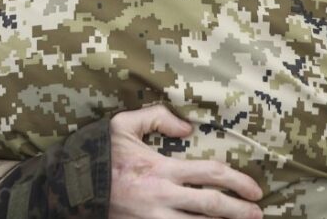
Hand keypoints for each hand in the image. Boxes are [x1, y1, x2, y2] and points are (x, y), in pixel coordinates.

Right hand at [109, 106, 262, 218]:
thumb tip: (188, 127)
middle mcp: (161, 196)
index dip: (238, 181)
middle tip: (258, 215)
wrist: (68, 185)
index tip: (255, 189)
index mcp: (161, 168)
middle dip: (239, 211)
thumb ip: (158, 117)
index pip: (211, 173)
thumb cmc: (99, 153)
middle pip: (211, 206)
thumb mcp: (124, 125)